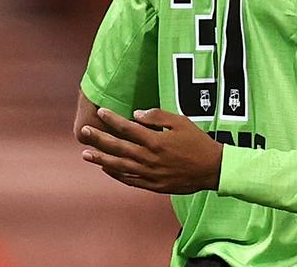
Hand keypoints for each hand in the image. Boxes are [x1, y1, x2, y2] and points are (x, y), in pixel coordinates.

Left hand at [78, 108, 221, 193]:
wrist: (212, 169)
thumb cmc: (198, 142)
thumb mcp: (182, 122)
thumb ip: (159, 117)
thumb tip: (137, 114)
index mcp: (156, 141)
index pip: (128, 128)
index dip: (113, 119)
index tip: (101, 112)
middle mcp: (149, 158)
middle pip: (118, 147)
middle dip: (99, 138)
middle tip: (84, 132)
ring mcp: (149, 173)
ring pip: (119, 165)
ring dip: (101, 159)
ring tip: (86, 154)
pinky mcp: (152, 185)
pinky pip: (129, 179)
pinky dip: (115, 174)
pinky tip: (106, 168)